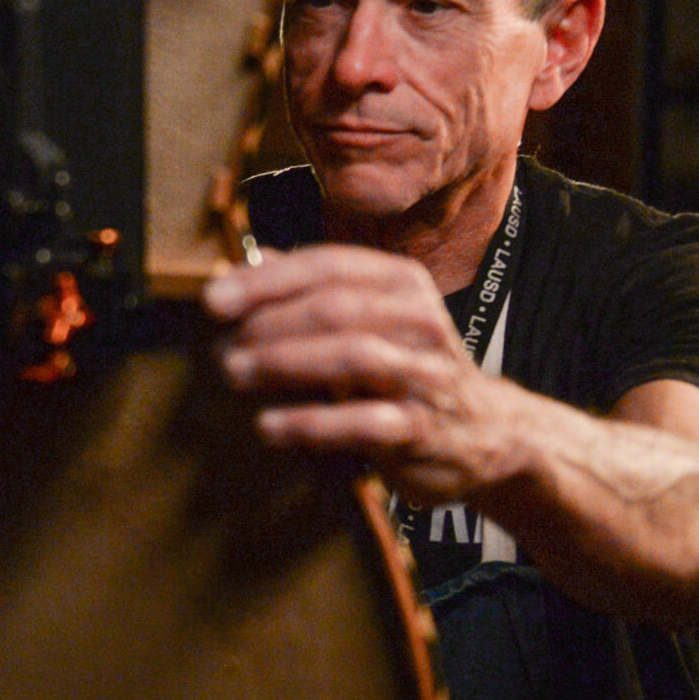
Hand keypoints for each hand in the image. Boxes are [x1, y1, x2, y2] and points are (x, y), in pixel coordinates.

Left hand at [202, 245, 522, 509]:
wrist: (485, 433)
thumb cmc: (405, 369)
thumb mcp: (367, 318)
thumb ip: (310, 291)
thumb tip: (245, 267)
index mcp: (402, 282)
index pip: (328, 266)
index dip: (265, 281)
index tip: (213, 300)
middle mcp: (420, 320)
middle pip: (335, 308)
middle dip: (268, 325)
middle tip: (221, 349)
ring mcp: (427, 374)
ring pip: (353, 356)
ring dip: (284, 364)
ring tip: (236, 375)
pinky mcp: (424, 428)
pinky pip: (364, 421)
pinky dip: (310, 423)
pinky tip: (269, 426)